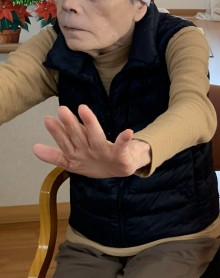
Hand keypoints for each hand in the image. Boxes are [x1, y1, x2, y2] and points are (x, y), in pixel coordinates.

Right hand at [32, 104, 150, 177]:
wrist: (119, 169)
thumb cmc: (94, 161)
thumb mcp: (73, 160)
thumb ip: (56, 154)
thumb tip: (34, 149)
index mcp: (76, 155)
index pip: (64, 142)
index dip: (57, 132)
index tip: (48, 119)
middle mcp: (88, 154)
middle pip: (78, 137)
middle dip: (70, 124)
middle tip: (62, 110)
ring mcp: (104, 154)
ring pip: (96, 137)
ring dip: (90, 124)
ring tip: (83, 108)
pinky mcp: (119, 155)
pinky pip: (122, 145)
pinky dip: (124, 139)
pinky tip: (128, 131)